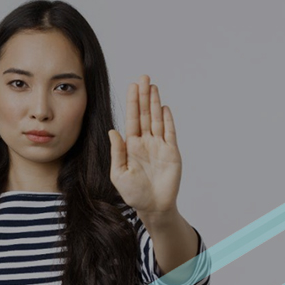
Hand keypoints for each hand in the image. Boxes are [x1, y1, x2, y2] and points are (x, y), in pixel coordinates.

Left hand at [108, 74, 181, 215]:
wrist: (153, 207)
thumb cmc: (133, 193)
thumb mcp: (118, 173)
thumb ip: (117, 152)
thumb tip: (112, 131)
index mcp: (131, 146)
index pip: (132, 120)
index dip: (132, 103)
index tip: (132, 87)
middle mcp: (145, 143)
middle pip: (145, 115)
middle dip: (144, 96)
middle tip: (143, 77)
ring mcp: (159, 146)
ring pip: (157, 120)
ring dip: (155, 103)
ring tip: (153, 86)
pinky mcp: (172, 152)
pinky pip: (170, 133)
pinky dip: (168, 120)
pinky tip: (164, 107)